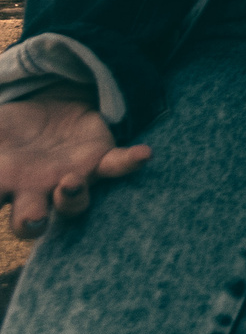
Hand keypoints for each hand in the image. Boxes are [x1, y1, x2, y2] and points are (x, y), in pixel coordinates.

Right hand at [0, 90, 149, 238]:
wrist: (51, 111)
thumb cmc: (7, 132)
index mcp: (2, 186)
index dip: (4, 214)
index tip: (10, 212)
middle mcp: (35, 192)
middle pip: (32, 221)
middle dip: (30, 223)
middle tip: (30, 219)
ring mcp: (70, 179)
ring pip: (75, 202)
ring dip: (73, 197)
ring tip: (70, 181)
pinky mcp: (101, 159)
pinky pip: (119, 165)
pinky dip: (131, 161)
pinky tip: (144, 154)